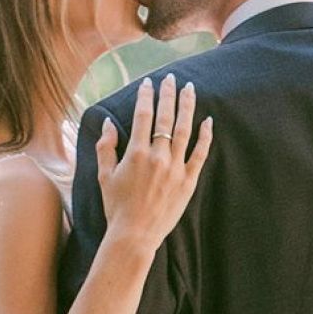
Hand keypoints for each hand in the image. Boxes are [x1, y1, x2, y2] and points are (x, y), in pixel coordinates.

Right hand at [97, 76, 212, 252]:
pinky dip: (205, 136)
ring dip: (187, 107)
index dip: (146, 96)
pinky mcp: (188, 181)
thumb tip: (108, 123)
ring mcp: (175, 168)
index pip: (143, 116)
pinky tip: (208, 121)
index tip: (148, 83)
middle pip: (165, 117)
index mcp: (136, 153)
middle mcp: (158, 157)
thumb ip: (106, 147)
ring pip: (184, 130)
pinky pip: (200, 154)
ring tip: (190, 89)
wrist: (134, 235)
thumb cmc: (116, 207)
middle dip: (168, 94)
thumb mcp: (104, 176)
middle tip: (171, 78)